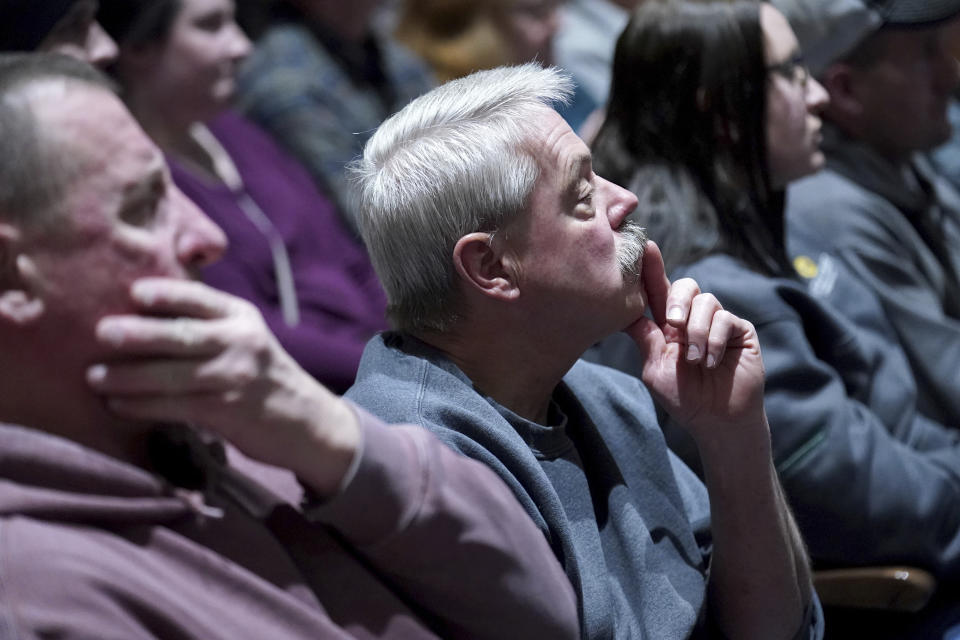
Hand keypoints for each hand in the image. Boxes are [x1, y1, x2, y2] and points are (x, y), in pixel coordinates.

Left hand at [85, 278, 358, 494]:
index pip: (200, 298)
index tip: (134, 292)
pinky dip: (143, 406)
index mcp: (242, 316)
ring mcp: (236, 378)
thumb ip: (207, 323)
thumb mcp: (245, 337)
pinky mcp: (229, 412)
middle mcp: (242, 342)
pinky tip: (118, 405)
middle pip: (183, 335)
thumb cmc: (262, 376)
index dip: (166, 293)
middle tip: (101, 333)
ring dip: (129, 377)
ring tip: (94, 377)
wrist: (308, 422)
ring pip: (174, 374)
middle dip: (139, 334)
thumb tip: (140, 313)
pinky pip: (177, 406)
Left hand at [627, 242, 765, 442]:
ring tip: (695, 360)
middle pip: (686, 286)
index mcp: (669, 325)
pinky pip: (726, 319)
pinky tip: (711, 362)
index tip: (644, 248)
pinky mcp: (740, 331)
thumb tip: (625, 309)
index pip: (659, 290)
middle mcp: (693, 319)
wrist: (717, 420)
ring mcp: (718, 323)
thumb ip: (645, 337)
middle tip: (673, 325)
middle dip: (677, 301)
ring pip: (706, 302)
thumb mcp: (655, 367)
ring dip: (697, 332)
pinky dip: (715, 341)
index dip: (652, 268)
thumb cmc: (684, 398)